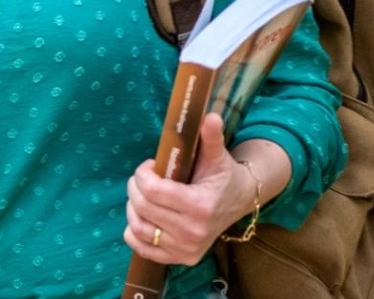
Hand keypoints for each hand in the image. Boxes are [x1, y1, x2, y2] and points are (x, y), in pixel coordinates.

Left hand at [122, 113, 257, 265]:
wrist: (240, 202)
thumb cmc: (224, 176)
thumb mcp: (218, 155)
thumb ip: (211, 137)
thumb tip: (210, 116)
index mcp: (200, 206)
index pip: (151, 190)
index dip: (142, 174)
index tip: (150, 165)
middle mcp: (193, 232)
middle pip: (141, 206)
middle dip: (135, 186)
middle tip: (144, 178)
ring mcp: (186, 248)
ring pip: (137, 227)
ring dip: (133, 207)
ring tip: (144, 195)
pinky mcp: (181, 258)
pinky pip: (141, 247)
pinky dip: (134, 231)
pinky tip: (143, 216)